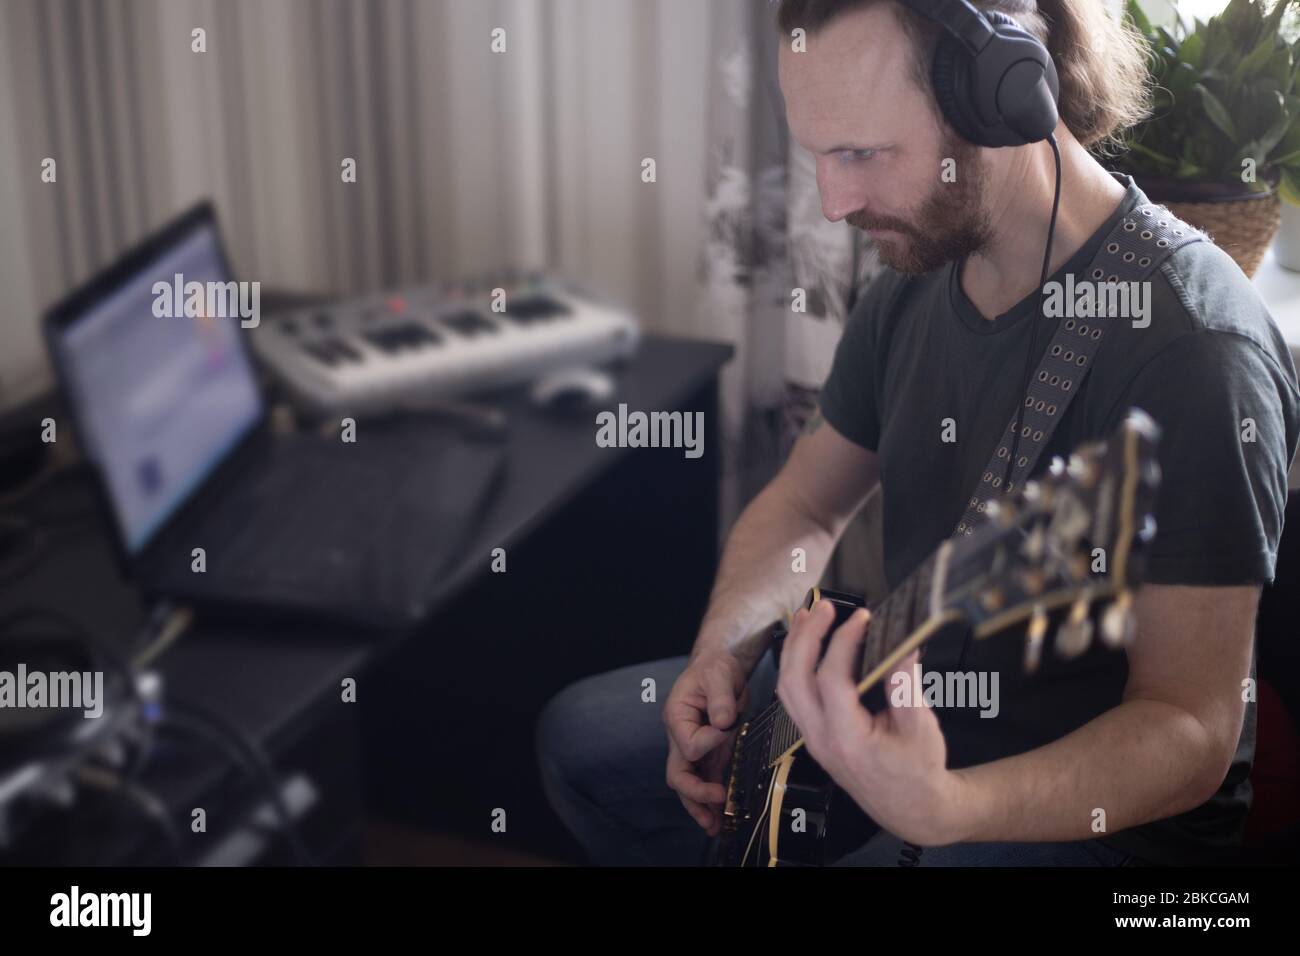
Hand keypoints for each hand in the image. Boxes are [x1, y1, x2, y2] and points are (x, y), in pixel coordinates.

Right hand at [663, 651, 749, 835]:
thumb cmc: (713, 668)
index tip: (727, 727)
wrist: (719, 668)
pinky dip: (711, 801)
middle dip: (694, 793)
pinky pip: (706, 781)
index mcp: (677, 716)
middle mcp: (681, 737)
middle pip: (678, 773)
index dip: (710, 742)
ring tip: (714, 826)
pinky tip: (720, 817)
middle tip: (715, 802)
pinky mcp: (709, 755)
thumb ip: (720, 697)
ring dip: (700, 806)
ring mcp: (694, 749)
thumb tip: (724, 722)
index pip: (689, 744)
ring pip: (689, 784)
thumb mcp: (718, 673)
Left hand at [775, 600, 970, 846]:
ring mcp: (813, 739)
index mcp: (849, 739)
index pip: (831, 680)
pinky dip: (795, 666)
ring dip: (794, 648)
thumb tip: (901, 644)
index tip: (861, 619)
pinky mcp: (814, 735)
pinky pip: (792, 697)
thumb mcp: (922, 727)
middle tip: (824, 608)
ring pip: (786, 688)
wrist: (913, 809)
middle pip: (795, 680)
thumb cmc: (919, 773)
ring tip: (807, 617)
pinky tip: (806, 646)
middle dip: (806, 637)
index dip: (843, 643)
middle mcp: (822, 740)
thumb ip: (906, 684)